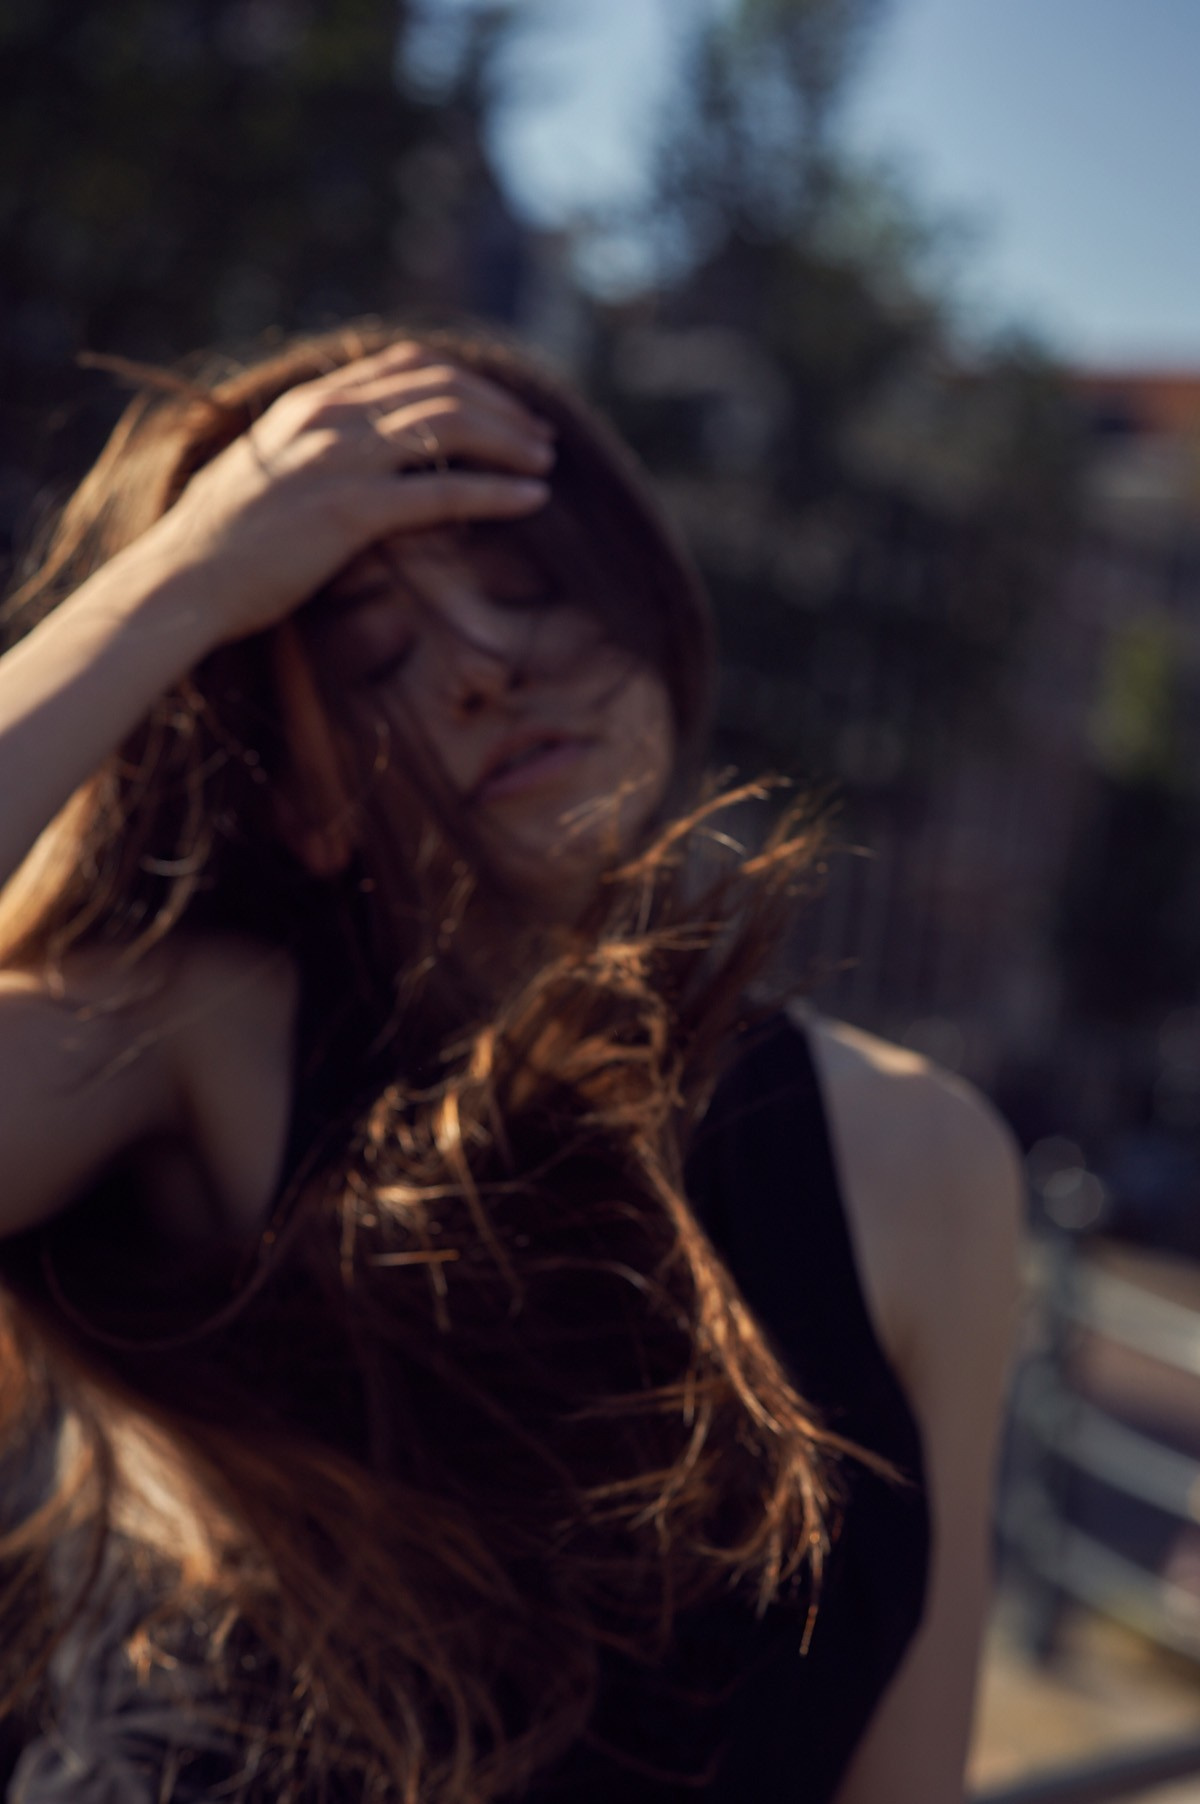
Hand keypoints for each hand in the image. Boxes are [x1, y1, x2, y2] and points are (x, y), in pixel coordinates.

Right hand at [132, 341, 554, 646]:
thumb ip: (317, 447)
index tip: (506, 409)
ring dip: (509, 441)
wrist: (183, 579)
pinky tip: (534, 499)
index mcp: (313, 403)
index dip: (469, 383)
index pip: (409, 367)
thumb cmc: (225, 540)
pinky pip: (443, 493)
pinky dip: (497, 493)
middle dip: (503, 409)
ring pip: (450, 427)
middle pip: (442, 389)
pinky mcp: (350, 511)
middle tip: (541, 438)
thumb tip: (363, 448)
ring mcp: (341, 461)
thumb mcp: (270, 469)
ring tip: (545, 461)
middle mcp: (331, 418)